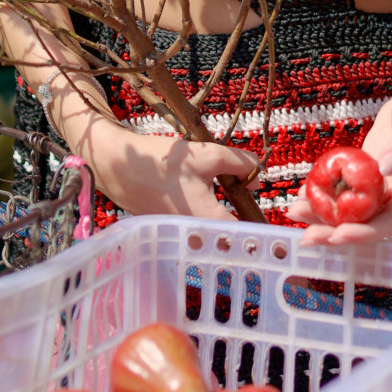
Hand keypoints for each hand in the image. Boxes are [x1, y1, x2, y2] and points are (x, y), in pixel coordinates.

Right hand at [73, 118, 259, 219]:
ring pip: (210, 231)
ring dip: (220, 216)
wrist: (117, 166)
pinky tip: (196, 195)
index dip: (262, 228)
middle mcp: (194, 237)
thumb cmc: (162, 162)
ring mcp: (179, 236)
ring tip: (222, 194)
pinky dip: (200, 215)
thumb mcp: (208, 154)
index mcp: (209, 222)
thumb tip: (254, 176)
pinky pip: (193, 228)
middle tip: (244, 199)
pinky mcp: (167, 229)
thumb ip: (240, 163)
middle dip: (240, 220)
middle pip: (229, 235)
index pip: (247, 235)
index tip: (274, 225)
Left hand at [283, 76, 391, 244]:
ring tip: (294, 212)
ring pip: (351, 211)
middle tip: (305, 237)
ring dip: (323, 215)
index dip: (362, 233)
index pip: (387, 223)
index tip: (335, 235)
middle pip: (365, 224)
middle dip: (334, 231)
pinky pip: (346, 191)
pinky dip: (325, 193)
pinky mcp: (368, 176)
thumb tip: (385, 168)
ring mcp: (382, 188)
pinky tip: (303, 192)